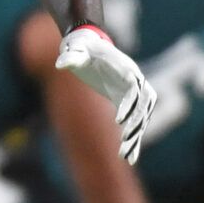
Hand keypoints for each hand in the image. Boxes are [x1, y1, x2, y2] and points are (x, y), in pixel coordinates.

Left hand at [55, 25, 156, 162]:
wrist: (90, 45)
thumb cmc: (83, 48)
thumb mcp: (76, 50)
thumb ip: (71, 56)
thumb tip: (60, 64)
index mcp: (125, 67)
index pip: (134, 88)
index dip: (130, 104)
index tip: (120, 121)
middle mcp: (134, 80)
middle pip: (143, 105)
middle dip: (136, 123)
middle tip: (126, 141)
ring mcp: (133, 92)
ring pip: (141, 116)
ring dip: (136, 135)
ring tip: (128, 155)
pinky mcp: (125, 100)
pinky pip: (134, 121)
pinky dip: (133, 138)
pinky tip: (130, 157)